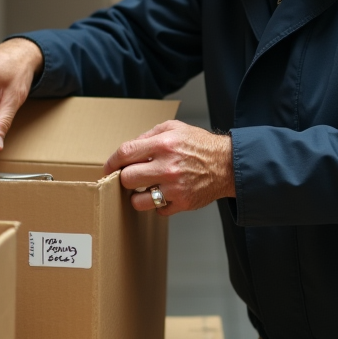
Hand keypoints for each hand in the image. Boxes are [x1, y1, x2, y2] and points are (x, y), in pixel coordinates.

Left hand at [102, 120, 235, 215]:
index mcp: (163, 144)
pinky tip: (165, 194)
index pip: (125, 153)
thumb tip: (129, 148)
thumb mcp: (175, 128)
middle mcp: (168, 167)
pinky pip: (157, 210)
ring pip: (138, 201)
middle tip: (132, 177)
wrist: (228, 164)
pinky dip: (158, 205)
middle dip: (126, 178)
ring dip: (138, 196)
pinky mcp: (183, 203)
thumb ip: (149, 135)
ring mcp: (175, 187)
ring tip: (146, 189)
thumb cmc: (200, 145)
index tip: (109, 168)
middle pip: (128, 179)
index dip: (112, 162)